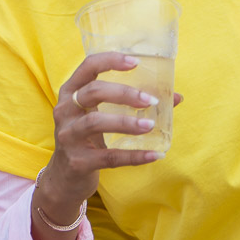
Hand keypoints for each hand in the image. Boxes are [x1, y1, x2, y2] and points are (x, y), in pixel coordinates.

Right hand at [38, 53, 170, 218]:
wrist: (64, 178)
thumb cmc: (86, 139)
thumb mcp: (100, 116)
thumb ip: (130, 104)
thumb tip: (175, 97)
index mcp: (70, 93)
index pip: (87, 67)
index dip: (110, 61)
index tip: (136, 62)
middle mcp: (65, 111)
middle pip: (92, 92)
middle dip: (124, 93)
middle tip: (150, 101)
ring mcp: (68, 136)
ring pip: (95, 123)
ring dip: (127, 123)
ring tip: (150, 125)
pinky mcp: (77, 162)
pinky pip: (108, 157)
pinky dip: (134, 156)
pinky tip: (155, 154)